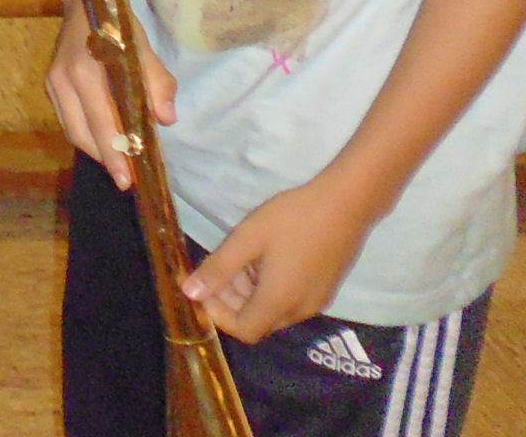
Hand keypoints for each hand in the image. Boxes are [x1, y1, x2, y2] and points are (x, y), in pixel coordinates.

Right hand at [43, 0, 175, 189]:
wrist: (83, 0)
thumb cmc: (116, 25)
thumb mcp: (142, 46)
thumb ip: (156, 82)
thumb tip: (166, 119)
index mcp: (85, 70)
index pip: (101, 123)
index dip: (115, 154)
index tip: (128, 180)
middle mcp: (63, 80)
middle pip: (81, 133)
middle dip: (104, 159)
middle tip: (125, 180)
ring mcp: (53, 83)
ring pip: (71, 130)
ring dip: (95, 149)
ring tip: (118, 163)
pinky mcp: (50, 84)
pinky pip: (67, 119)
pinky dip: (86, 134)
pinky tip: (104, 140)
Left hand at [182, 176, 379, 342]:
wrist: (346, 204)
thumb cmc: (292, 219)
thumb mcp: (247, 239)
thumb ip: (217, 268)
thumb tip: (188, 293)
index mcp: (279, 302)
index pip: (243, 330)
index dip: (218, 314)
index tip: (203, 287)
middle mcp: (300, 310)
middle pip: (257, 321)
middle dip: (230, 300)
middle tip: (217, 266)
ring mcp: (316, 301)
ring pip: (272, 309)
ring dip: (249, 291)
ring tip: (238, 257)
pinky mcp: (324, 289)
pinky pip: (290, 299)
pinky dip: (269, 287)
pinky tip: (262, 257)